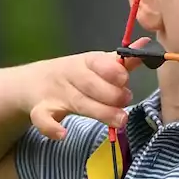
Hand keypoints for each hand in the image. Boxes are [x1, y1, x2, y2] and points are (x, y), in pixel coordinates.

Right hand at [27, 36, 151, 139]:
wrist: (32, 83)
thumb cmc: (76, 75)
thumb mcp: (97, 65)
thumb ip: (123, 61)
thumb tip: (147, 45)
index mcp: (85, 62)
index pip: (98, 62)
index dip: (112, 71)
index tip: (124, 78)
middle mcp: (70, 76)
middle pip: (91, 84)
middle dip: (112, 94)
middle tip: (127, 101)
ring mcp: (55, 94)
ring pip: (77, 102)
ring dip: (99, 111)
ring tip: (120, 120)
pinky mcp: (41, 111)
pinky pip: (42, 119)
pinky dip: (51, 127)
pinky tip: (63, 134)